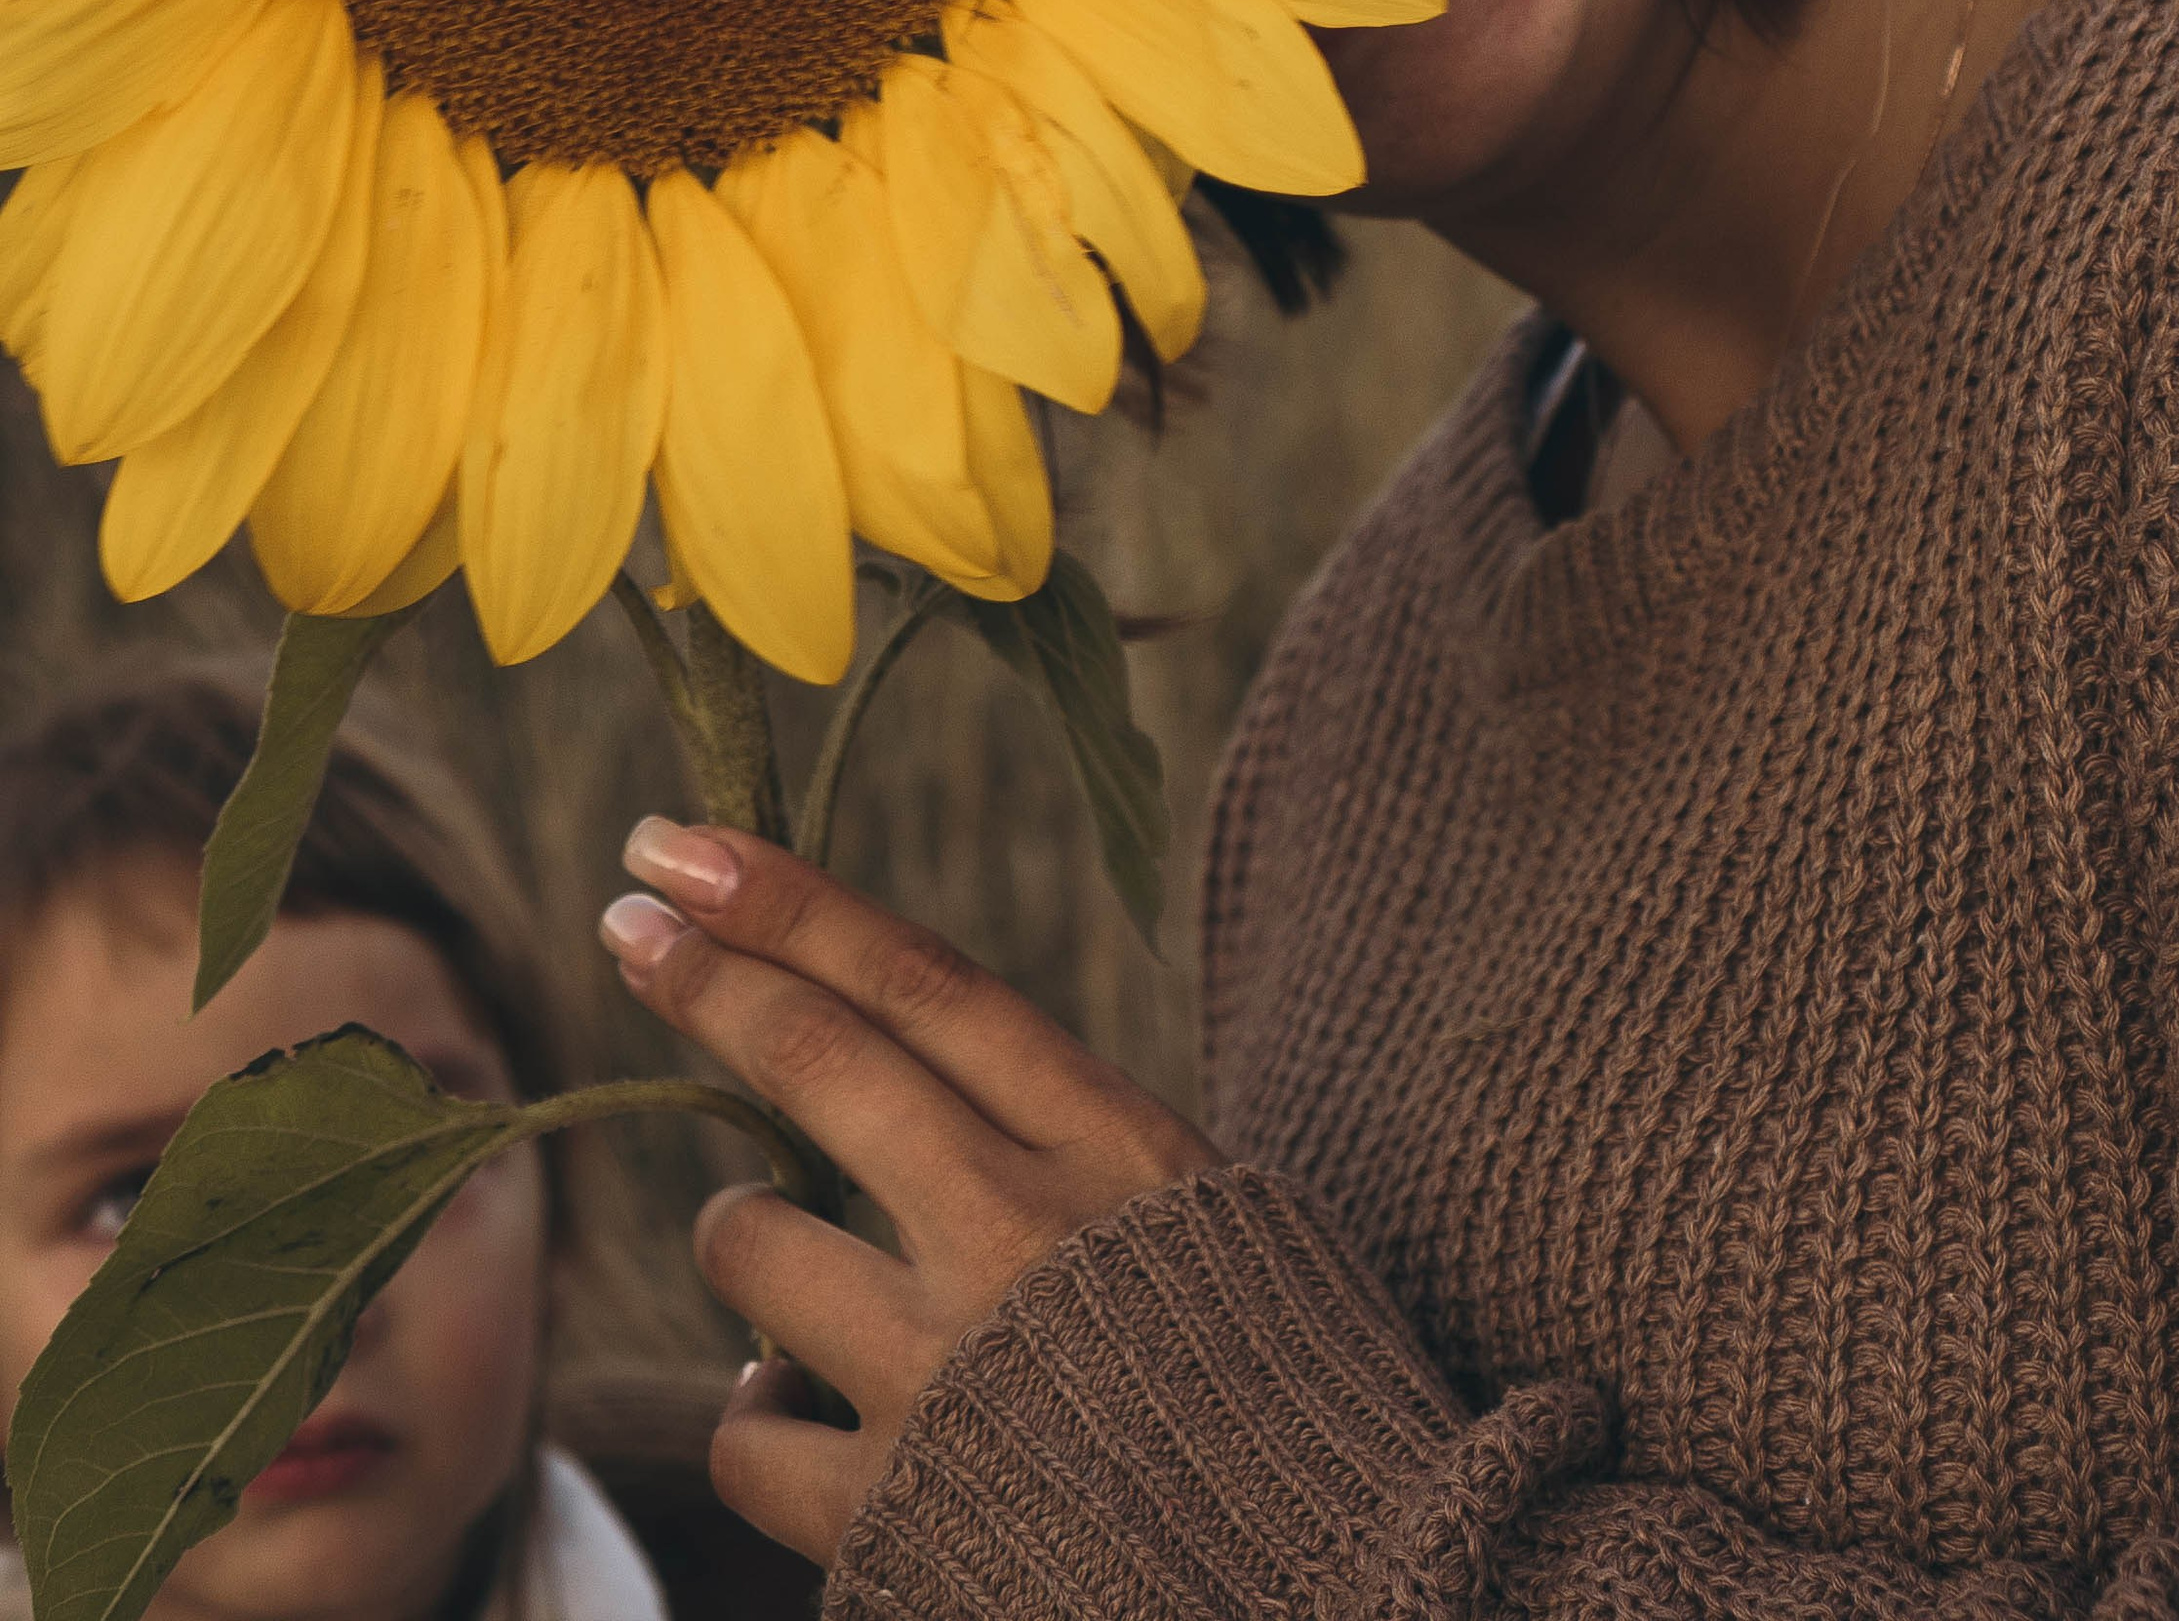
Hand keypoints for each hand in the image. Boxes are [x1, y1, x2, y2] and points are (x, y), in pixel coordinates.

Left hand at [599, 820, 1220, 1560]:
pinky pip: (749, 1433)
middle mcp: (1022, 1236)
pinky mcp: (893, 1514)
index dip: (797, 904)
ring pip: (752, 1242)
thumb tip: (918, 1070)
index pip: (924, 983)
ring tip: (784, 1259)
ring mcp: (947, 1372)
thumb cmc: (1284, 1399)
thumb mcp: (1215, 1221)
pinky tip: (804, 1415)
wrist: (1333, 1589)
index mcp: (1115, 1150)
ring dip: (745, 1233)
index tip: (697, 846)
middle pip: (821, 1060)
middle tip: (631, 914)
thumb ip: (1071, 1148)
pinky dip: (762, 1416)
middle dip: (708, 974)